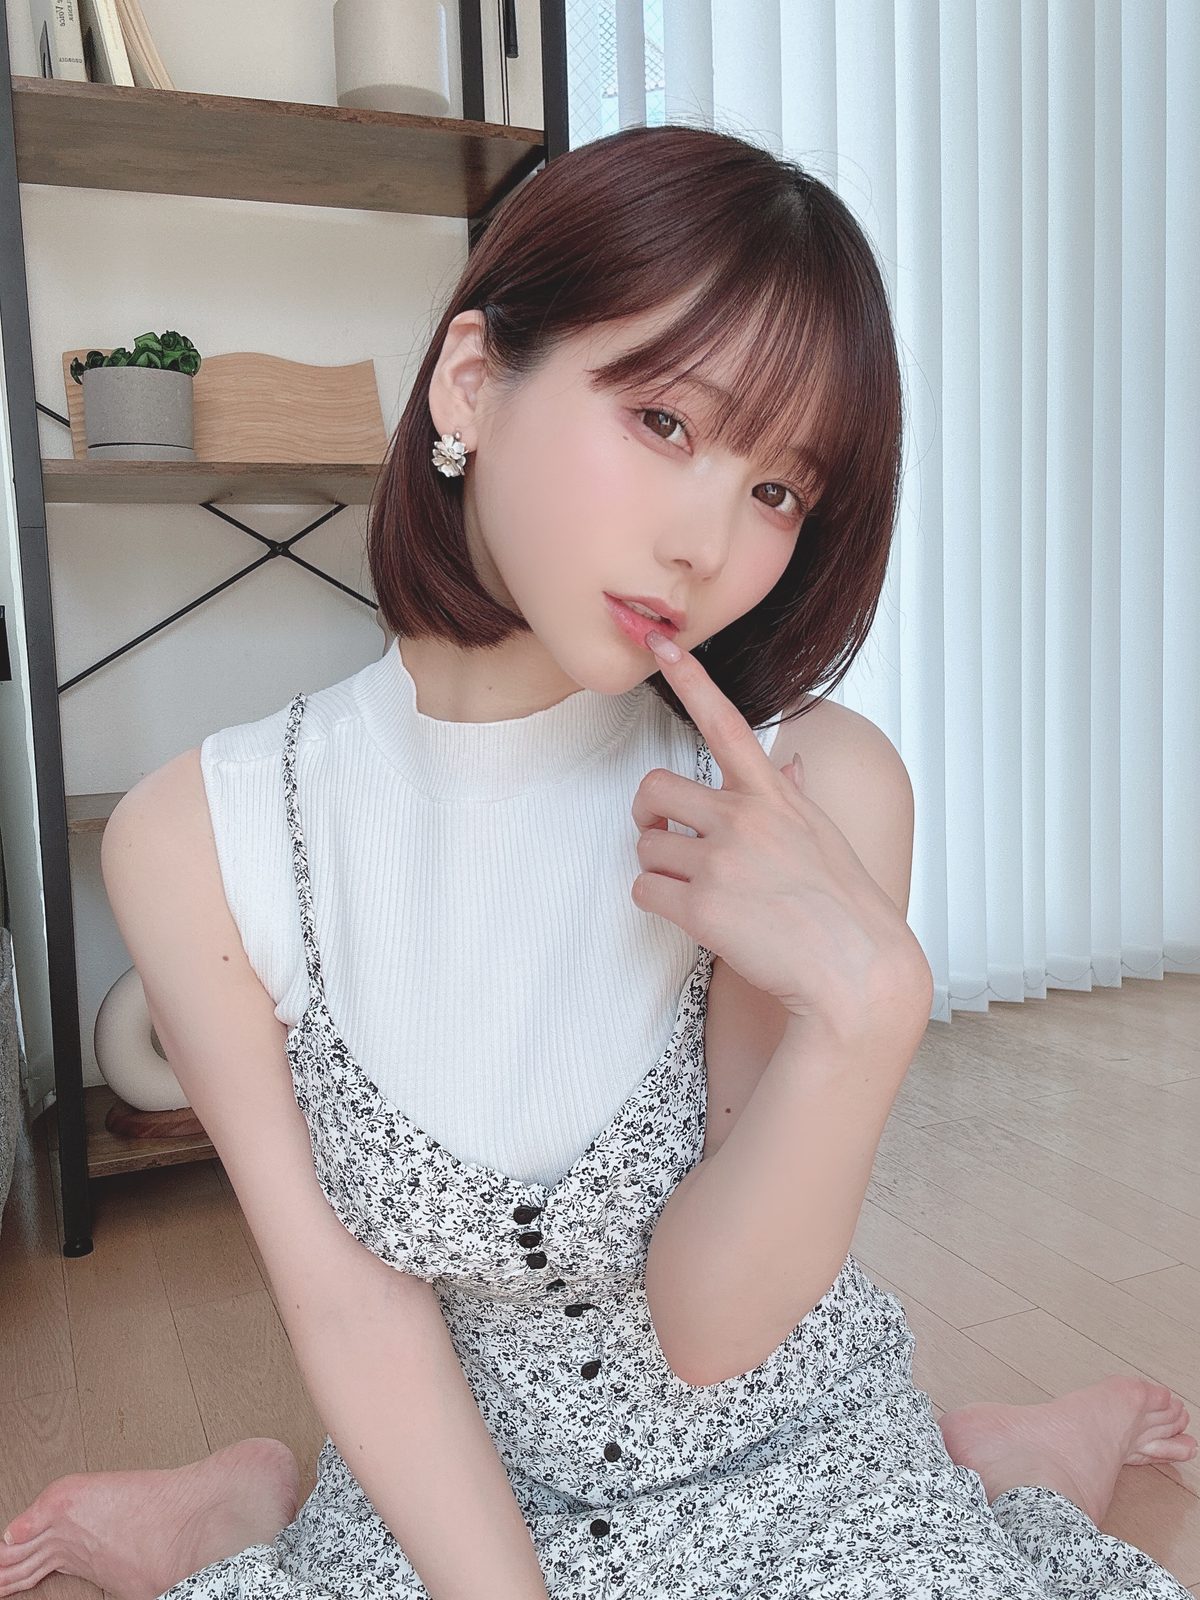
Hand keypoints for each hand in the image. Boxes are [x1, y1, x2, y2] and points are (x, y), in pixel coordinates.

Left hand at [630, 631, 931, 1034]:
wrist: (856, 973)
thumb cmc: (844, 909)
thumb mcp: (824, 838)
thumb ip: (794, 798)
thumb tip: (790, 764)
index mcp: (775, 796)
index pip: (726, 721)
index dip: (691, 679)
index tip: (661, 645)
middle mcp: (744, 818)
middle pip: (654, 791)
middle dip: (647, 817)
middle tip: (661, 837)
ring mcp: (721, 861)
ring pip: (646, 847)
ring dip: (658, 868)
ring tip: (698, 891)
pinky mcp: (701, 906)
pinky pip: (644, 890)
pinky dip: (658, 904)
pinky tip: (693, 917)